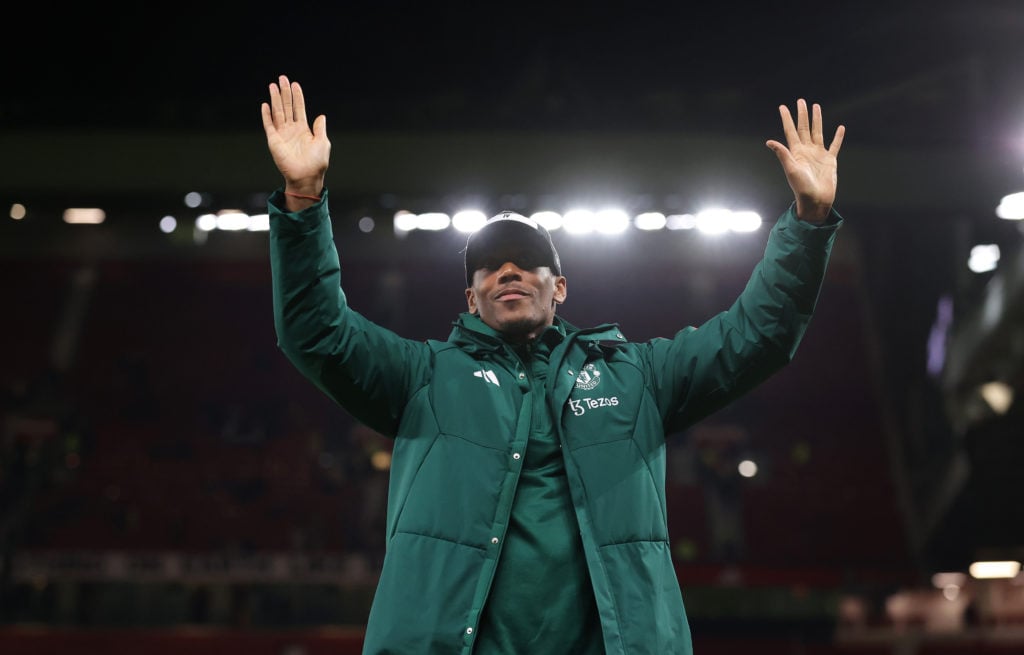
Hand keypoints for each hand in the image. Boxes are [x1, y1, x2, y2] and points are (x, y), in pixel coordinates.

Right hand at [261, 75, 330, 204]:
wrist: (306, 176)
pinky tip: (265, 104)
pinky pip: (269, 125)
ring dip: (275, 99)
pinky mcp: (274, 141)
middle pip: (287, 107)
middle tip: (282, 78)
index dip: (297, 97)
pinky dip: (267, 115)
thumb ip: (320, 128)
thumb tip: (321, 116)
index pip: (299, 109)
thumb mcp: (322, 142)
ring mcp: (282, 134)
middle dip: (284, 92)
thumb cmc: (316, 163)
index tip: (295, 84)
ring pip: (278, 112)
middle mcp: (292, 130)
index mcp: (304, 130)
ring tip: (273, 85)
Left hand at [765, 99, 844, 223]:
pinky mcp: (830, 160)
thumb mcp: (791, 170)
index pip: (790, 131)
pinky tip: (840, 128)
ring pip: (818, 132)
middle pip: (804, 128)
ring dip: (817, 120)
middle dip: (802, 115)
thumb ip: (783, 154)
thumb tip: (769, 142)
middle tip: (801, 101)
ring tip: (816, 107)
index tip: (783, 107)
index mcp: (796, 152)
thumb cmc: (801, 188)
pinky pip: (835, 145)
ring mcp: (818, 155)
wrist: (816, 201)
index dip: (787, 119)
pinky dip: (838, 137)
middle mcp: (807, 151)